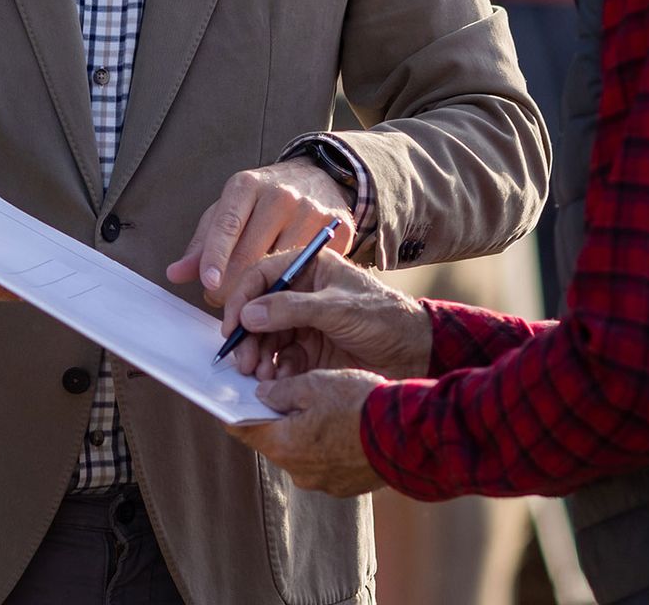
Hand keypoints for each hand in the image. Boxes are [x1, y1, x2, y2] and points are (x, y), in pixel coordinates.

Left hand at [167, 158, 354, 305]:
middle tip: (222, 298)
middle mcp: (281, 195)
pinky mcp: (337, 229)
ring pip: (281, 268)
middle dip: (232, 285)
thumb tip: (174, 274)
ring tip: (252, 295)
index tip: (208, 283)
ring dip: (263, 292)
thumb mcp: (229, 210)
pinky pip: (310, 270)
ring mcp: (311, 212)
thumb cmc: (263, 199)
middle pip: (252, 254)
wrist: (317, 177)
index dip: (216, 257)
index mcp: (247, 186)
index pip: (227, 225)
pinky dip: (296, 286)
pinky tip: (286, 287)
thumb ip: (202, 244)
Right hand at [220, 249, 430, 380]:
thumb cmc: (385, 318)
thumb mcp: (338, 309)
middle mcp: (302, 294)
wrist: (417, 353)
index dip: (242, 298)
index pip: (263, 276)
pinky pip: (283, 359)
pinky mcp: (311, 351)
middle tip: (242, 361)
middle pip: (260, 311)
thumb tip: (249, 314)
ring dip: (259, 356)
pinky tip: (276, 380)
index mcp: (310, 268)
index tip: (232, 326)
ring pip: (268, 338)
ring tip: (258, 375)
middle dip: (248, 336)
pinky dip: (275, 370)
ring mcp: (305, 323)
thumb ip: (292, 309)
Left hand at [227, 369, 386, 496]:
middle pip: (275, 440)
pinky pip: (328, 462)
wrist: (408, 436)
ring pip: (303, 451)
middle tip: (287, 391)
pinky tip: (345, 424)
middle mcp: (299, 471)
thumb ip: (282, 390)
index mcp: (283, 445)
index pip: (243, 429)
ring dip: (307, 431)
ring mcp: (324, 482)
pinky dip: (330, 444)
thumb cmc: (359, 406)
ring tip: (325, 406)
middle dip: (278, 417)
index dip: (235, 411)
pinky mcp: (346, 485)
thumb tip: (263, 394)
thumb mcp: (315, 384)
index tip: (230, 398)